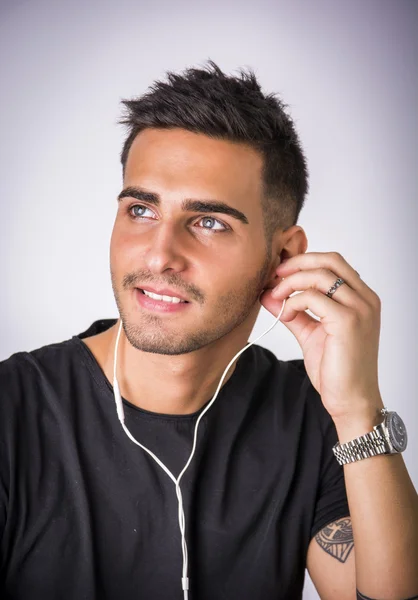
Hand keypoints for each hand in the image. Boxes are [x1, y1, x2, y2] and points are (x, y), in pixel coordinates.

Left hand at [259, 252, 383, 421]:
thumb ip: (293, 312)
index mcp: (362, 298)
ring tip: (276, 296)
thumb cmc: (336, 370)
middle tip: (275, 275)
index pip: (334, 262)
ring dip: (291, 282)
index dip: (304, 262)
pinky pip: (313, 297)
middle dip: (297, 263)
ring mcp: (360, 308)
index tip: (280, 272)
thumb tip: (268, 295)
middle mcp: (365, 299)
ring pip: (320, 275)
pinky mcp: (348, 321)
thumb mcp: (311, 333)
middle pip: (329, 260)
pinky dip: (293, 301)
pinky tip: (286, 313)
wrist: (351, 400)